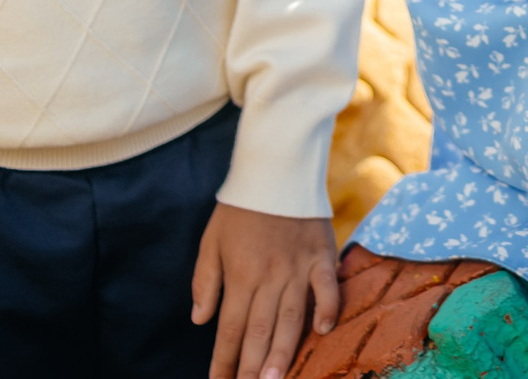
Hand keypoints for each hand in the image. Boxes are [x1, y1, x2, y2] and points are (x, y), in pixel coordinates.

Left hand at [191, 203, 342, 378]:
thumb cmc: (240, 207)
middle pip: (259, 331)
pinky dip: (327, 309)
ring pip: (291, 318)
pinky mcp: (322, 256)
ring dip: (283, 352)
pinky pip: (327, 288)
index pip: (230, 328)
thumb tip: (200, 319)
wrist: (275, 169)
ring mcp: (298, 268)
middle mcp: (269, 276)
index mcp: (240, 274)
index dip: (224, 360)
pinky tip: (323, 331)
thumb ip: (205, 281)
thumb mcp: (211, 241)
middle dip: (252, 368)